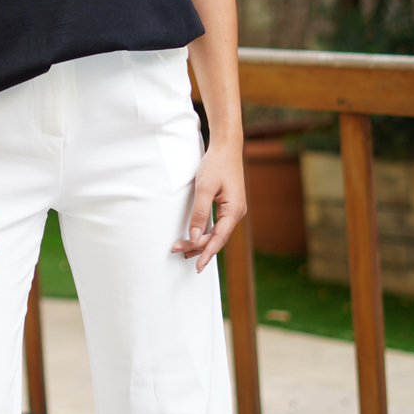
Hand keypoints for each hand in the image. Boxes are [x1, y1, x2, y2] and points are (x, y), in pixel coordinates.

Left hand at [172, 139, 246, 272]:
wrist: (226, 147)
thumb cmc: (216, 164)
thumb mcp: (204, 188)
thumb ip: (199, 213)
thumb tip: (194, 236)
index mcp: (234, 211)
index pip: (218, 238)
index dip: (206, 253)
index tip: (197, 266)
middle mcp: (236, 213)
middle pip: (217, 238)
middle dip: (197, 246)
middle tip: (177, 250)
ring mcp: (233, 210)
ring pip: (217, 232)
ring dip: (200, 241)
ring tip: (183, 250)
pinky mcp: (228, 205)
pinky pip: (217, 224)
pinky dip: (205, 232)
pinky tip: (195, 236)